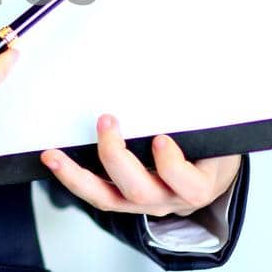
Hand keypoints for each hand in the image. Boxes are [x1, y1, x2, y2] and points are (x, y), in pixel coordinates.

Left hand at [40, 115, 241, 217]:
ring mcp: (142, 203)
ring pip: (107, 198)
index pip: (187, 184)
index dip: (171, 165)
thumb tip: (191, 68)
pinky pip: (95, 194)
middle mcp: (167, 199)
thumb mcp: (217, 134)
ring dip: (77, 176)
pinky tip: (55, 161)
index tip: (161, 138)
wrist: (206, 178)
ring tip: (54, 156)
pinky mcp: (122, 200)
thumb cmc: (210, 150)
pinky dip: (73, 179)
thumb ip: (202, 114)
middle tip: (107, 122)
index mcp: (197, 184)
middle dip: (117, 156)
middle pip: (139, 190)